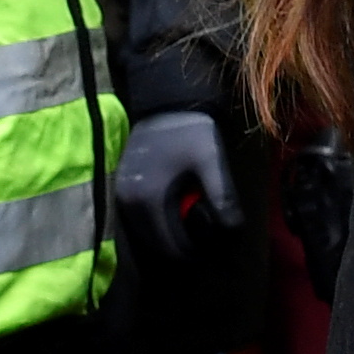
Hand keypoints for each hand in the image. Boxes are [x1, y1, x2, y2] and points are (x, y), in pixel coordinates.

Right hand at [116, 107, 238, 276]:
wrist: (164, 100)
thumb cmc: (190, 130)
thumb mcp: (212, 161)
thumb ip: (222, 198)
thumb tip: (233, 233)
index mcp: (148, 199)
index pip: (171, 247)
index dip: (194, 254)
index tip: (214, 248)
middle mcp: (127, 203)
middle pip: (157, 245)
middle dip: (181, 247)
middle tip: (207, 239)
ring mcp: (121, 195)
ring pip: (146, 234)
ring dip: (169, 237)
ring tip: (194, 226)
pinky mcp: (121, 187)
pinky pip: (139, 220)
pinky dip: (158, 224)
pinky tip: (177, 213)